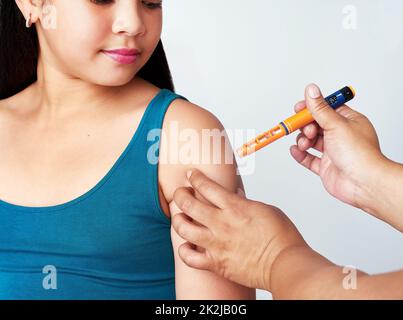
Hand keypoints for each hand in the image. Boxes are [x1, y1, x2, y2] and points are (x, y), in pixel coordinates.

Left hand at [170, 169, 305, 290]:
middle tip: (180, 193)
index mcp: (235, 207)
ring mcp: (216, 244)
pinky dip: (184, 250)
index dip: (195, 177)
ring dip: (178, 220)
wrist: (285, 265)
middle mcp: (221, 224)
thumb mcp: (265, 209)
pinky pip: (189, 258)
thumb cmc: (281, 237)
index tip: (191, 175)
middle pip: (188, 204)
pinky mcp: (216, 263)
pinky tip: (187, 245)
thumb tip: (235, 195)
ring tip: (180, 217)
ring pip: (184, 229)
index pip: (206, 186)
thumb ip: (246, 202)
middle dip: (180, 194)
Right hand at [290, 84, 388, 213]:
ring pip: (311, 142)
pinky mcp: (326, 167)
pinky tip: (296, 151)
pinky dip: (300, 154)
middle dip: (305, 126)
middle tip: (301, 128)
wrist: (363, 183)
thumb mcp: (336, 124)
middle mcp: (341, 136)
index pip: (327, 109)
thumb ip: (320, 108)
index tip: (299, 108)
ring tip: (305, 143)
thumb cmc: (359, 154)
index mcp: (348, 121)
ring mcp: (333, 152)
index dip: (312, 108)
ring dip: (303, 140)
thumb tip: (311, 90)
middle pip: (316, 125)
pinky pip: (309, 159)